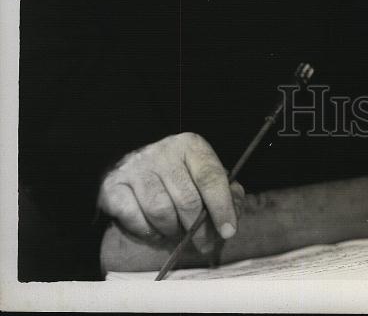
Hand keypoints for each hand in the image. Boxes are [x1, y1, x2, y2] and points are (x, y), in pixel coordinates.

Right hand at [97, 132, 244, 252]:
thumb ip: (225, 192)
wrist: (133, 166)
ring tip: (175, 229)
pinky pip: (134, 217)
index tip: (228, 231)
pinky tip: (153, 228)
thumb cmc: (177, 175)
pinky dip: (147, 230)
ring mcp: (136, 166)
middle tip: (203, 243)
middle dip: (197, 228)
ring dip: (171, 229)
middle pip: (187, 199)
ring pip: (160, 210)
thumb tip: (233, 212)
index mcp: (190, 145)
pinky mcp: (113, 185)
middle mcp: (163, 151)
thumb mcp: (203, 175)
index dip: (222, 207)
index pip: (210, 177)